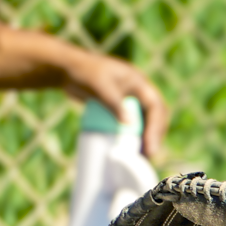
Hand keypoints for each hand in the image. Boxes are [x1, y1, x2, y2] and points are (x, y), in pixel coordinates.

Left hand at [59, 49, 171, 163]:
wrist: (68, 70)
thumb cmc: (84, 72)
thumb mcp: (100, 86)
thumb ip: (115, 103)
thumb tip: (130, 123)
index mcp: (139, 82)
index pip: (155, 106)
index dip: (156, 127)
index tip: (150, 146)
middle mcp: (139, 92)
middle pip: (157, 116)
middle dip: (155, 135)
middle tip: (149, 154)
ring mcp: (131, 100)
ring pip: (147, 122)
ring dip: (147, 138)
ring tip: (142, 156)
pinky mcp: (122, 108)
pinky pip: (135, 124)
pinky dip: (136, 137)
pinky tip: (132, 149)